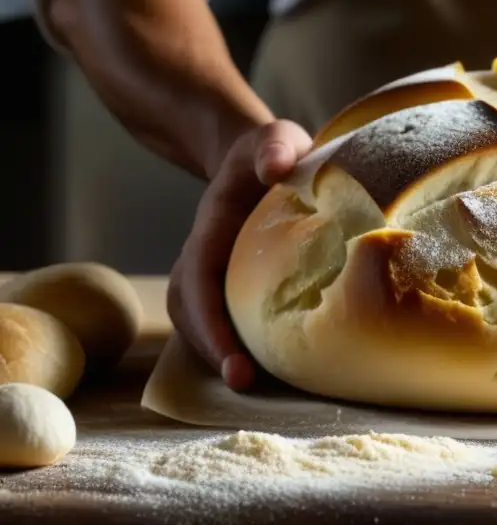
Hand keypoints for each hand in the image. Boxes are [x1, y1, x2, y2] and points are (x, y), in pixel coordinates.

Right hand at [167, 120, 312, 390]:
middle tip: (245, 383)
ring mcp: (216, 272)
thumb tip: (274, 168)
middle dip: (211, 350)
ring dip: (222, 354)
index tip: (234, 361)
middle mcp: (206, 255)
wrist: (263, 155)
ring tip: (261, 385)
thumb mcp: (277, 138)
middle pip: (191, 311)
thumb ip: (275, 146)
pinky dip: (240, 344)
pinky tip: (276, 366)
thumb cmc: (275, 151)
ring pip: (202, 322)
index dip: (211, 323)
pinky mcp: (233, 284)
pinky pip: (226, 320)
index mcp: (214, 227)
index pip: (200, 280)